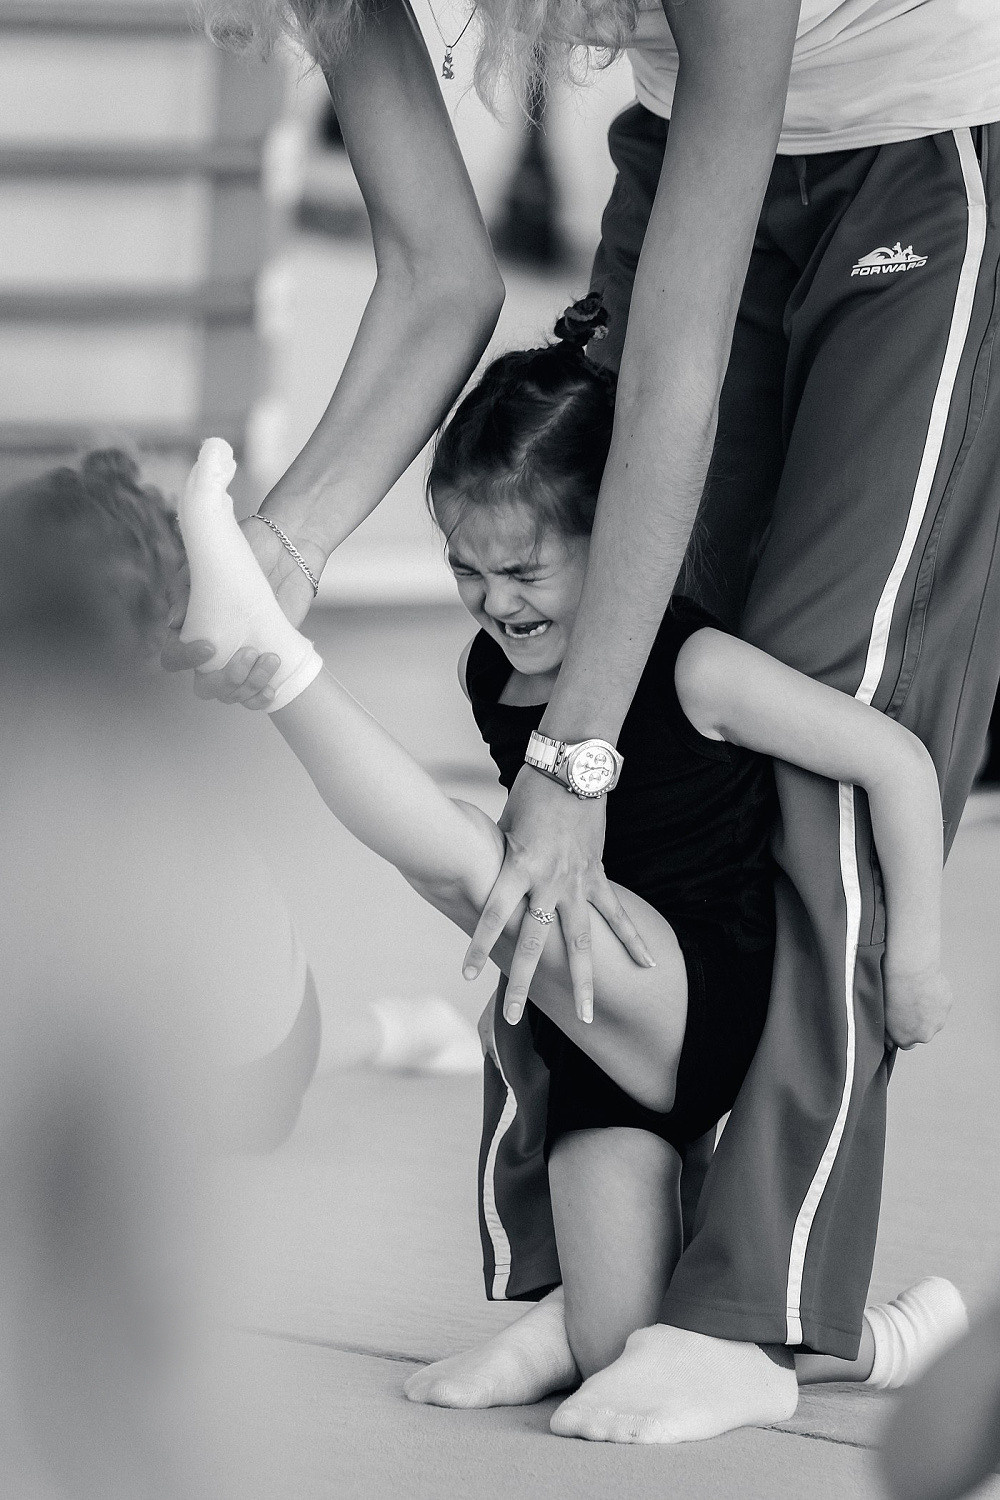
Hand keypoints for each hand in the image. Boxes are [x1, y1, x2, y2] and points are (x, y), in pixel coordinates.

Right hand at [160, 513, 323, 692]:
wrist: (284, 550)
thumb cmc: (240, 554)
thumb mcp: (207, 565)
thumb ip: (185, 590)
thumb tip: (174, 623)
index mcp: (193, 630)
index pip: (174, 658)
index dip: (186, 659)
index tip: (210, 646)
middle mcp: (215, 651)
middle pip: (206, 687)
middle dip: (226, 678)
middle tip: (249, 652)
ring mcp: (241, 659)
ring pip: (233, 694)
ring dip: (250, 684)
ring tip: (270, 659)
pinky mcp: (267, 663)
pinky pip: (256, 696)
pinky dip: (261, 698)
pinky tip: (271, 690)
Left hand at [464, 765, 653, 1025]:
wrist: (571, 767)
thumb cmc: (529, 795)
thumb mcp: (503, 829)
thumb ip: (498, 863)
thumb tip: (482, 884)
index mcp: (518, 867)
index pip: (493, 914)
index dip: (478, 945)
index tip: (465, 975)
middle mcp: (548, 881)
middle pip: (533, 942)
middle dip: (523, 981)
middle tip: (513, 1017)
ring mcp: (577, 883)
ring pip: (580, 942)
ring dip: (583, 981)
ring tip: (587, 1016)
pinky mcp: (598, 876)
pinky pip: (617, 915)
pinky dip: (632, 941)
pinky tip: (648, 967)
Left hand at [883, 957, 951, 1049]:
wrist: (910, 971)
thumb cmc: (892, 989)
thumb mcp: (882, 1015)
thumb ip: (888, 1033)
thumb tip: (890, 1044)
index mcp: (905, 1039)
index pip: (906, 1044)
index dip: (903, 1031)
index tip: (901, 1020)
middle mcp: (925, 1035)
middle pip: (922, 1032)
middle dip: (916, 1021)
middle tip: (907, 1003)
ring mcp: (938, 1021)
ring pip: (933, 1019)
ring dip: (927, 1010)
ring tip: (916, 993)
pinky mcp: (947, 1006)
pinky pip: (940, 1005)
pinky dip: (935, 998)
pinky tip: (925, 987)